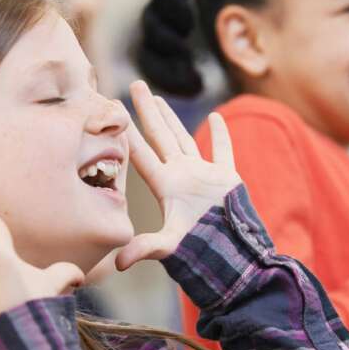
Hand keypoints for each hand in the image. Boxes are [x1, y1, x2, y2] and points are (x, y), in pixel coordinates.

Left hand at [115, 81, 240, 269]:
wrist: (233, 255)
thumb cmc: (200, 250)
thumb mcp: (170, 246)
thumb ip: (144, 248)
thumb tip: (116, 263)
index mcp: (166, 186)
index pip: (142, 153)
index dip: (128, 133)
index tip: (115, 110)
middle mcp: (180, 176)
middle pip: (159, 136)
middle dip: (146, 111)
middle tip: (135, 86)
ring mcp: (203, 175)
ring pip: (184, 138)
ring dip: (172, 118)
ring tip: (158, 99)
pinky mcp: (226, 178)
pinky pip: (223, 151)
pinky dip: (221, 135)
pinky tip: (216, 118)